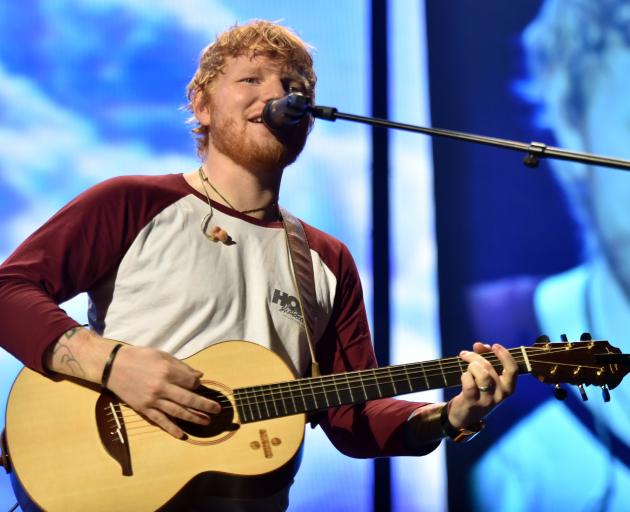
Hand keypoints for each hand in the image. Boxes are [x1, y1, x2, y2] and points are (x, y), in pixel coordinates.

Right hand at [106, 345, 221, 438]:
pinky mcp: (144, 409)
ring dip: (194, 418)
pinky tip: (182, 435)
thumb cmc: (139, 357)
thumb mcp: (161, 355)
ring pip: (178, 412)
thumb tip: (199, 375)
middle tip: (217, 409)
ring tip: (207, 421)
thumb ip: (181, 366)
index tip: (201, 385)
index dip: (198, 384)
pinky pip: (160, 421)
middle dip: (205, 405)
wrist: (112, 367)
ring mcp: (152, 400)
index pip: (191, 382)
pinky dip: (172, 429)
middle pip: (189, 399)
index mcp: (167, 371)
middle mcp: (161, 387)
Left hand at [447, 342, 516, 428]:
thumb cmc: (477, 391)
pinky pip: (469, 383)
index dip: (504, 355)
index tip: (495, 346)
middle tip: (465, 354)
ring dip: (471, 365)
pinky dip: (465, 376)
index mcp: (508, 387)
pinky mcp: (473, 402)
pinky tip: (463, 376)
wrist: (465, 416)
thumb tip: (480, 345)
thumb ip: (484, 357)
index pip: (513, 369)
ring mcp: (487, 400)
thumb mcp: (485, 375)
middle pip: (490, 367)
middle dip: (475, 356)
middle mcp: (500, 394)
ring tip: (465, 367)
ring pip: (482, 374)